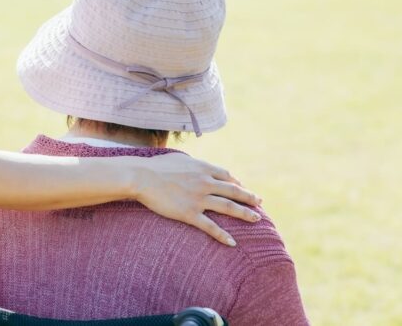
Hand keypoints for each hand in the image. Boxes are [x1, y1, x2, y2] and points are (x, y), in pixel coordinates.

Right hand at [129, 152, 261, 245]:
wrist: (142, 177)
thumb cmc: (157, 167)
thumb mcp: (180, 158)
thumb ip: (193, 163)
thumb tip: (198, 164)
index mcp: (203, 168)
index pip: (227, 176)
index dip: (237, 183)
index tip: (244, 188)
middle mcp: (205, 182)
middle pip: (234, 191)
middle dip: (249, 197)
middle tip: (260, 203)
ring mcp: (199, 199)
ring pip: (228, 207)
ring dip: (245, 214)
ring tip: (256, 219)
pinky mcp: (189, 213)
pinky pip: (210, 226)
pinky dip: (223, 235)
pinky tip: (232, 242)